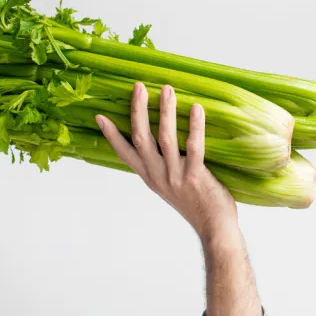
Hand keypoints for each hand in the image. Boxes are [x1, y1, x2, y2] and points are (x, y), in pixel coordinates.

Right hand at [96, 83, 237, 240]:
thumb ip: (166, 167)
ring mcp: (176, 177)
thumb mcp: (173, 187)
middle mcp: (159, 176)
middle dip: (138, 110)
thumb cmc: (198, 205)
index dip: (112, 135)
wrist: (215, 229)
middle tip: (138, 87)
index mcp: (151, 178)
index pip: (125, 153)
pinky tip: (197, 109)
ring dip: (165, 111)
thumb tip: (167, 142)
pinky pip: (194, 147)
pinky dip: (195, 127)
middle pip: (142, 138)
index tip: (100, 116)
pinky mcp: (195, 177)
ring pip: (165, 138)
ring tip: (167, 89)